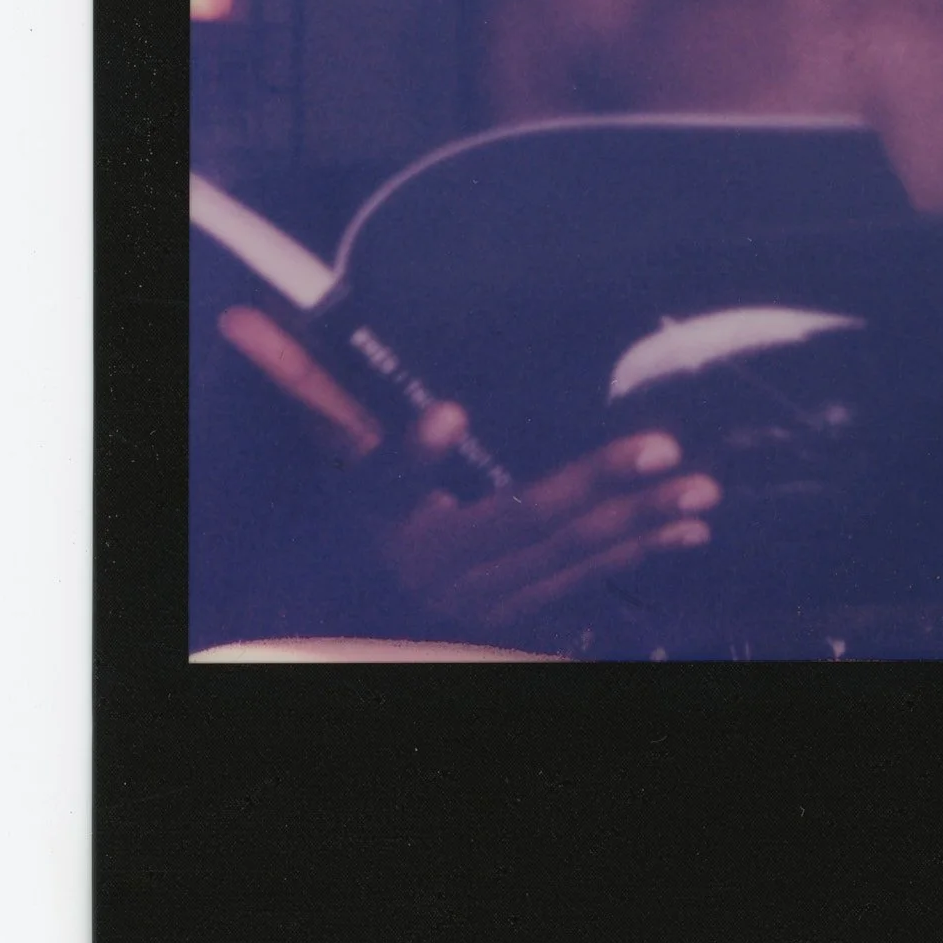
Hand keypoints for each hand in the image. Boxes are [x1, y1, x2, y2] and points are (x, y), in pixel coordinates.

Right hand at [216, 307, 721, 630]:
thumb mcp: (329, 462)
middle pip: (518, 525)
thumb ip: (306, 392)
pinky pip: (587, 583)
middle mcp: (435, 573)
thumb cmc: (347, 525)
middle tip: (664, 451)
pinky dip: (640, 554)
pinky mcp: (521, 618)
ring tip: (698, 489)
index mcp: (381, 526)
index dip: (413, 455)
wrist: (358, 619)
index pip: (383, 487)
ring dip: (639, 523)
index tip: (450, 414)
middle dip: (597, 488)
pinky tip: (687, 529)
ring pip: (567, 558)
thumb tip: (244, 323)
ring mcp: (484, 604)